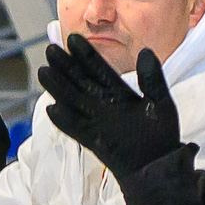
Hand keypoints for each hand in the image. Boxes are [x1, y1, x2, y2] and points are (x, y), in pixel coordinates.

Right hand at [37, 36, 184, 180]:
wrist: (158, 166)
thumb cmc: (161, 136)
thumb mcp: (161, 101)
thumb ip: (152, 78)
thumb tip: (146, 51)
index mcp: (118, 93)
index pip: (99, 69)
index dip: (86, 54)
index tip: (73, 38)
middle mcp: (103, 105)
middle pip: (80, 82)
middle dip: (65, 66)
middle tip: (50, 49)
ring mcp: (96, 122)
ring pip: (73, 101)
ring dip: (58, 87)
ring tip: (43, 71)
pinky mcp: (94, 140)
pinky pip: (76, 128)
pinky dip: (65, 120)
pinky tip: (52, 108)